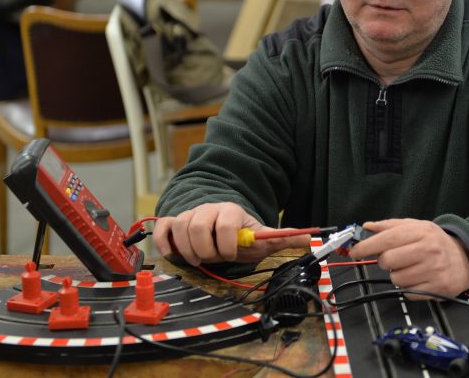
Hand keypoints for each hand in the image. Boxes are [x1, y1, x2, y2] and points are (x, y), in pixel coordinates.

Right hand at [152, 202, 309, 266]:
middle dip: (206, 249)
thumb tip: (307, 240)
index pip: (225, 223)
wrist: (218, 224)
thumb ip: (280, 238)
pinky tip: (176, 254)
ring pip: (179, 227)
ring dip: (189, 250)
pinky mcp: (172, 223)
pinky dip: (166, 244)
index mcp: (230, 210)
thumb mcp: (260, 237)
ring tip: (199, 259)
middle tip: (214, 258)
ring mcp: (188, 215)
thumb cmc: (239, 234)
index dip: (228, 244)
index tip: (232, 254)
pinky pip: (162, 229)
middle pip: (197, 225)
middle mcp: (206, 209)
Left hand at [347, 219, 468, 299]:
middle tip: (392, 259)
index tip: (355, 252)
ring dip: (397, 276)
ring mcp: (434, 271)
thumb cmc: (435, 242)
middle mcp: (429, 250)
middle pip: (388, 261)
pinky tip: (418, 278)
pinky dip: (408, 288)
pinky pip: (408, 293)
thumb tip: (366, 227)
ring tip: (409, 268)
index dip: (366, 246)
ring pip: (396, 279)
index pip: (387, 239)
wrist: (466, 259)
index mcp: (421, 232)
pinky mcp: (437, 289)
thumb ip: (390, 226)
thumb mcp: (416, 226)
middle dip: (384, 262)